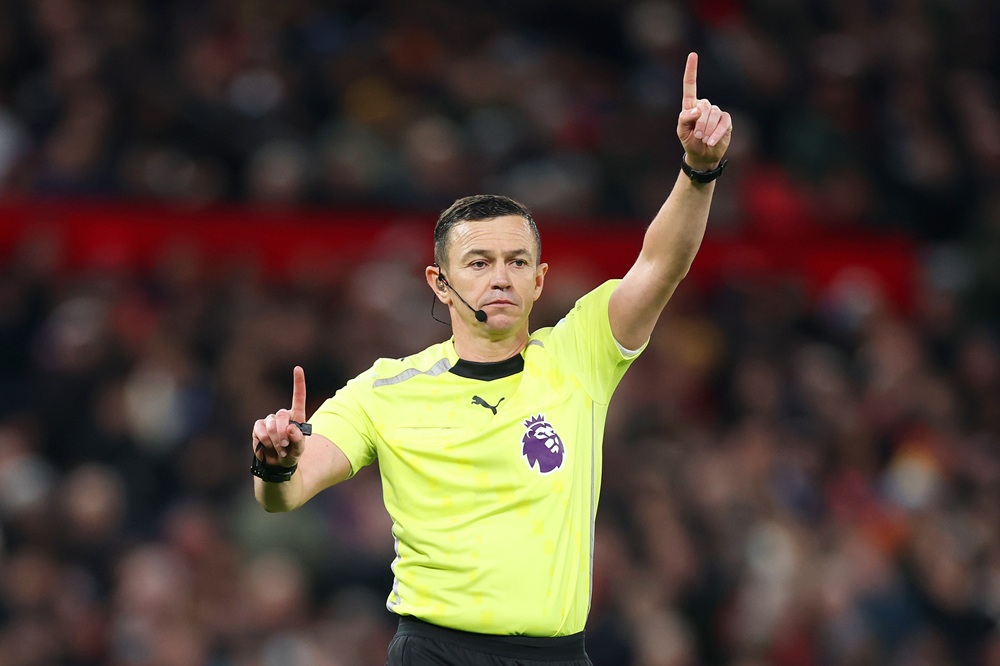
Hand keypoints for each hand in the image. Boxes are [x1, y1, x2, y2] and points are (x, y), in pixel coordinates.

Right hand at [252, 365, 308, 467]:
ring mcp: (269, 420)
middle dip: (283, 432)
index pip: (298, 397)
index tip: (298, 368)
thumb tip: (291, 428)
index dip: (298, 383)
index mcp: (297, 417)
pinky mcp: (258, 427)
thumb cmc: (291, 454)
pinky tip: (268, 447)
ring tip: (279, 450)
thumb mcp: (299, 450)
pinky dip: (265, 440)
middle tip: (285, 446)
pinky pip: (260, 430)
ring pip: (271, 424)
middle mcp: (283, 415)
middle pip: (282, 415)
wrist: (277, 465)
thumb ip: (299, 440)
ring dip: (275, 439)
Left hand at [677, 52, 731, 170]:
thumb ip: (684, 118)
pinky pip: (723, 122)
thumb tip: (697, 110)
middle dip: (700, 123)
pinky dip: (717, 133)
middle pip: (703, 107)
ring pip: (714, 115)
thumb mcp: (681, 131)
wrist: (702, 156)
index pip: (690, 85)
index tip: (693, 54)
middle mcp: (704, 106)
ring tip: (704, 140)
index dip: (691, 70)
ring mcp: (716, 112)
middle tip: (697, 136)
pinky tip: (711, 141)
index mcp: (690, 105)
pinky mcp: (726, 121)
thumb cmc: (690, 141)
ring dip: (707, 129)